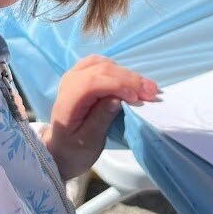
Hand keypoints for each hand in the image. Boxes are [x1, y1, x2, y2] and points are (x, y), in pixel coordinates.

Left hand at [45, 55, 159, 179]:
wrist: (59, 148)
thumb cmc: (74, 149)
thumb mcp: (88, 141)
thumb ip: (100, 118)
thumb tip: (117, 99)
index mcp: (68, 100)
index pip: (93, 82)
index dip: (118, 85)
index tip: (138, 99)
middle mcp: (70, 82)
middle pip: (102, 70)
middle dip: (130, 79)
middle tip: (153, 93)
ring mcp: (75, 75)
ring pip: (104, 64)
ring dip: (128, 74)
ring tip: (146, 88)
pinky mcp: (82, 75)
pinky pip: (102, 64)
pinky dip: (120, 71)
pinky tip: (131, 82)